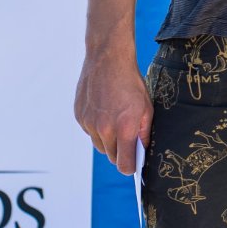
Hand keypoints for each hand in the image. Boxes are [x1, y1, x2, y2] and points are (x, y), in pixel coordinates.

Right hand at [74, 51, 152, 175]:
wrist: (108, 60)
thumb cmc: (131, 83)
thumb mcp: (146, 107)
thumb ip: (144, 132)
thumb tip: (143, 150)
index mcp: (124, 128)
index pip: (124, 164)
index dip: (130, 167)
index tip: (134, 164)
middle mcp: (104, 129)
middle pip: (111, 156)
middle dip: (120, 151)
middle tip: (127, 137)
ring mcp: (89, 123)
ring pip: (100, 145)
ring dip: (108, 140)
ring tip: (116, 121)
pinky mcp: (79, 116)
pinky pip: (90, 132)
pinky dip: (97, 128)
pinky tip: (105, 112)